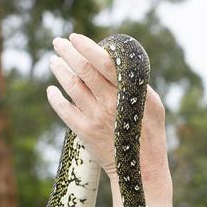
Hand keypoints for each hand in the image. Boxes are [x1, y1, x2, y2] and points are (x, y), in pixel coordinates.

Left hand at [46, 33, 172, 206]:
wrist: (141, 169)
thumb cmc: (151, 134)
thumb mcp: (154, 105)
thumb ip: (138, 85)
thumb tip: (119, 64)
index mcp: (130, 93)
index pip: (104, 63)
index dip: (87, 48)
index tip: (75, 37)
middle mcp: (111, 102)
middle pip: (83, 70)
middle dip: (67, 52)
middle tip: (58, 42)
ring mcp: (96, 117)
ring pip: (71, 86)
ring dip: (59, 70)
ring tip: (54, 61)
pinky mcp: (84, 132)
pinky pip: (63, 109)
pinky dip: (55, 97)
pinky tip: (52, 90)